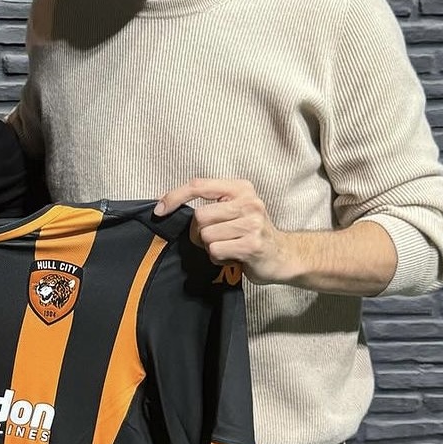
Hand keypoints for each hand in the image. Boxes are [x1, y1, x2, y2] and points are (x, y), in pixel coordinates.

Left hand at [155, 177, 292, 284]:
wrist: (283, 256)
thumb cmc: (252, 233)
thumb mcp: (235, 210)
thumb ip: (211, 205)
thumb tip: (168, 206)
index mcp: (240, 188)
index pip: (199, 185)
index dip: (175, 196)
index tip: (159, 210)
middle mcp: (248, 202)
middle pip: (199, 217)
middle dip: (199, 233)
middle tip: (218, 239)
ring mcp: (252, 223)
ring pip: (205, 236)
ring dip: (210, 247)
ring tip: (229, 247)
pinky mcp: (251, 244)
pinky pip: (215, 251)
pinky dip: (218, 258)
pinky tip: (233, 256)